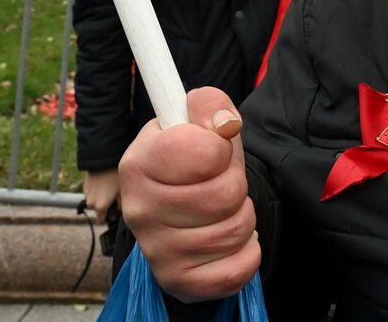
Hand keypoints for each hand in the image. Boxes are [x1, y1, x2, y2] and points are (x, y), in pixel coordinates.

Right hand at [82, 168, 120, 224]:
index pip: (100, 222)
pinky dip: (97, 191)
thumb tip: (120, 211)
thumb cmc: (116, 176)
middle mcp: (91, 203)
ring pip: (95, 202)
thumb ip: (121, 206)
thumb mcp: (123, 191)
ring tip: (110, 188)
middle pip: (98, 211)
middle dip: (105, 207)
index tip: (114, 213)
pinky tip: (105, 182)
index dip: (108, 219)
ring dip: (100, 198)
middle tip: (115, 197)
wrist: (104, 159)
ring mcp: (86, 194)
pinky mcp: (85, 186)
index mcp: (100, 207)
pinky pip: (92, 193)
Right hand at [119, 87, 259, 301]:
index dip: (221, 147)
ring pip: (235, 229)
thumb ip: (211, 106)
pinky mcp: (177, 280)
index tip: (214, 149)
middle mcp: (139, 209)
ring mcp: (156, 250)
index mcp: (138, 162)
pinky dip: (248, 251)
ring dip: (243, 216)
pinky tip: (230, 241)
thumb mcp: (197, 123)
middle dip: (237, 183)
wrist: (176, 216)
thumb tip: (224, 124)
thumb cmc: (191, 162)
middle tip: (222, 183)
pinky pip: (237, 267)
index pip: (202, 151)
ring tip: (224, 210)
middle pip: (226, 193)